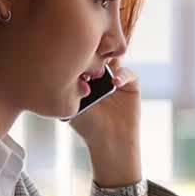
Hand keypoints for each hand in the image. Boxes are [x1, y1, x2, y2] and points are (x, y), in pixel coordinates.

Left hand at [68, 60, 142, 186]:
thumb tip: (64, 68)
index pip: (83, 58)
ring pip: (113, 60)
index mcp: (85, 77)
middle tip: (88, 58)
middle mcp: (101, 75)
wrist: (110, 141)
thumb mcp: (73, 105)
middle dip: (94, 54)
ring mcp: (116, 78)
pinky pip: (128, 73)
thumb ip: (71, 87)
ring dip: (108, 62)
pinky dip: (122, 75)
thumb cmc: (88, 126)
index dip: (79, 56)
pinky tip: (115, 83)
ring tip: (100, 71)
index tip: (74, 59)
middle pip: (99, 55)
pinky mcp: (131, 84)